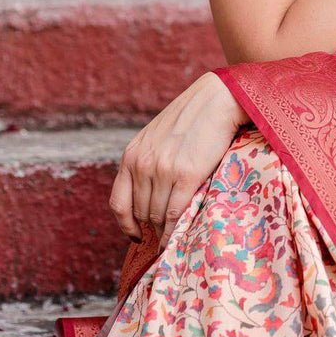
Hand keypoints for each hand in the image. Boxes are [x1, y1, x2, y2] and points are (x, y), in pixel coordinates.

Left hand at [109, 71, 248, 250]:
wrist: (217, 99)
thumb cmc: (192, 117)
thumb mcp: (156, 137)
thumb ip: (147, 161)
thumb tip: (148, 194)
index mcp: (131, 155)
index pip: (118, 202)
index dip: (126, 225)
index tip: (137, 235)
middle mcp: (142, 164)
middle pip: (141, 212)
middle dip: (153, 227)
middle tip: (167, 235)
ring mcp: (163, 170)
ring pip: (158, 215)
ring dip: (166, 230)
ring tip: (176, 236)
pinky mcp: (186, 174)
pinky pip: (176, 213)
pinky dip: (177, 230)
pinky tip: (182, 235)